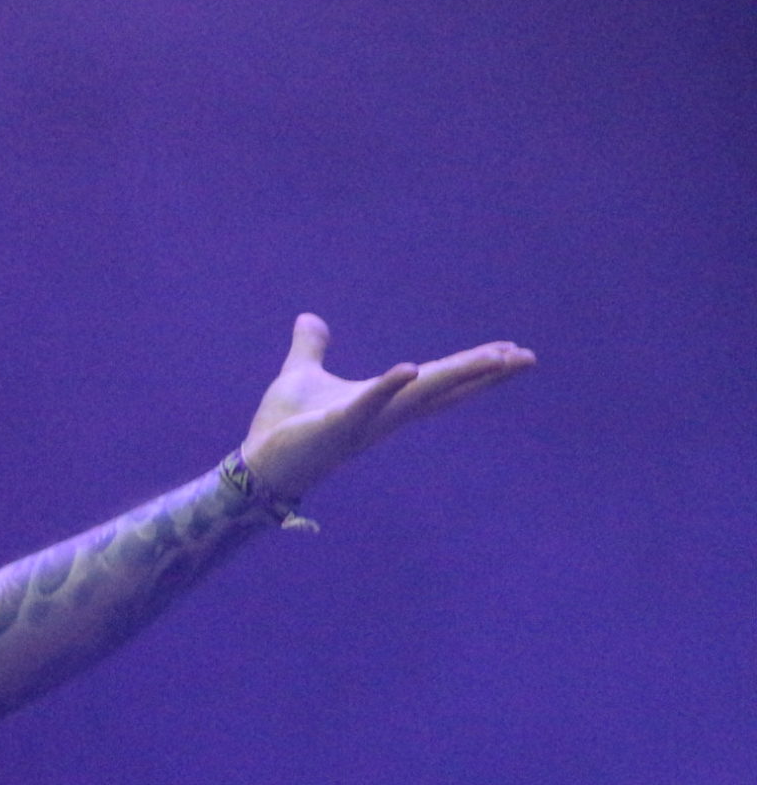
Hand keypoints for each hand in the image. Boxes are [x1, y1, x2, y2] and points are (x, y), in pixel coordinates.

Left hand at [240, 314, 534, 500]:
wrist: (256, 464)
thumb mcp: (301, 374)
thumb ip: (311, 348)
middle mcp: (384, 413)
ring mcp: (365, 421)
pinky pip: (368, 403)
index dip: (473, 366)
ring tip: (498, 357)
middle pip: (444, 389)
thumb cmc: (282, 427)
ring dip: (457, 375)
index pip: (437, 380)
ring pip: (420, 395)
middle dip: (486, 374)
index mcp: (382, 400)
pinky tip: (409, 368)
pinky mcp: (338, 425)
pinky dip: (388, 386)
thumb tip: (310, 319)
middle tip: (528, 358)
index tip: (510, 351)